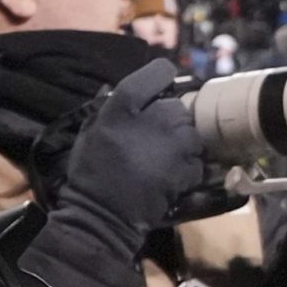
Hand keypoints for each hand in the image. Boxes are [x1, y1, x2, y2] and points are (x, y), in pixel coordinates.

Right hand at [55, 59, 203, 235]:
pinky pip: (197, 160)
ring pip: (192, 133)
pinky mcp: (187, 168)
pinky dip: (188, 167)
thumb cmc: (91, 172)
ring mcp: (173, 144)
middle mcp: (153, 119)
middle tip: (156, 138)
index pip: (157, 73)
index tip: (160, 87)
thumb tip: (112, 86)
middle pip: (178, 107)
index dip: (162, 76)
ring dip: (183, 143)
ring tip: (163, 159)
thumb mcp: (89, 132)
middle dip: (171, 120)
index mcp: (123, 107)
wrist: (103, 213)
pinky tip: (170, 176)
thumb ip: (105, 107)